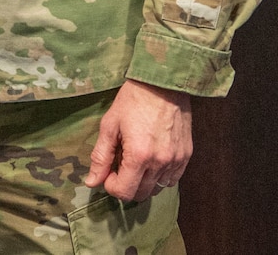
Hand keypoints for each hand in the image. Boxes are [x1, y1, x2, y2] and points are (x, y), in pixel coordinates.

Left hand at [85, 79, 191, 202]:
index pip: (124, 192)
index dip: (111, 185)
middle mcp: (160, 162)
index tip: (109, 171)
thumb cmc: (133, 100)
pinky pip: (172, 179)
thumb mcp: (110, 124)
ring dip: (143, 182)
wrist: (163, 83)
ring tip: (136, 161)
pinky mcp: (186, 156)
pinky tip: (152, 160)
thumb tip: (92, 181)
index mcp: (139, 155)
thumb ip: (101, 156)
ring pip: (156, 188)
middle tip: (120, 165)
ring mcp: (176, 160)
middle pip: (140, 194)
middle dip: (126, 185)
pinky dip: (159, 176)